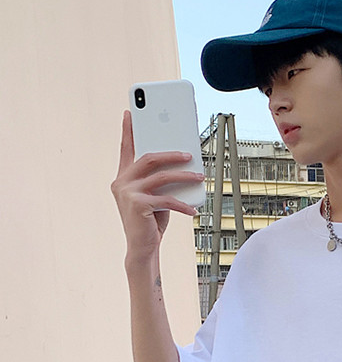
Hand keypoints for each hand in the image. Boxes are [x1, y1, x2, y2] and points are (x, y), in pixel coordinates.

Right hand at [110, 110, 202, 261]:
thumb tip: (182, 165)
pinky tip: (193, 210)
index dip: (128, 130)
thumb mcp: (156, 198)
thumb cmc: (150, 223)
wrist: (142, 249)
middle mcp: (121, 182)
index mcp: (124, 177)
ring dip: (183, 176)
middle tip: (189, 154)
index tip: (130, 112)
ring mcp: (128, 193)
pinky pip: (166, 199)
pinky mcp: (137, 205)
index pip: (126, 148)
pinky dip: (182, 204)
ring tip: (199, 177)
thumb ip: (161, 181)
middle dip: (171, 154)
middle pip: (149, 158)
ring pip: (161, 176)